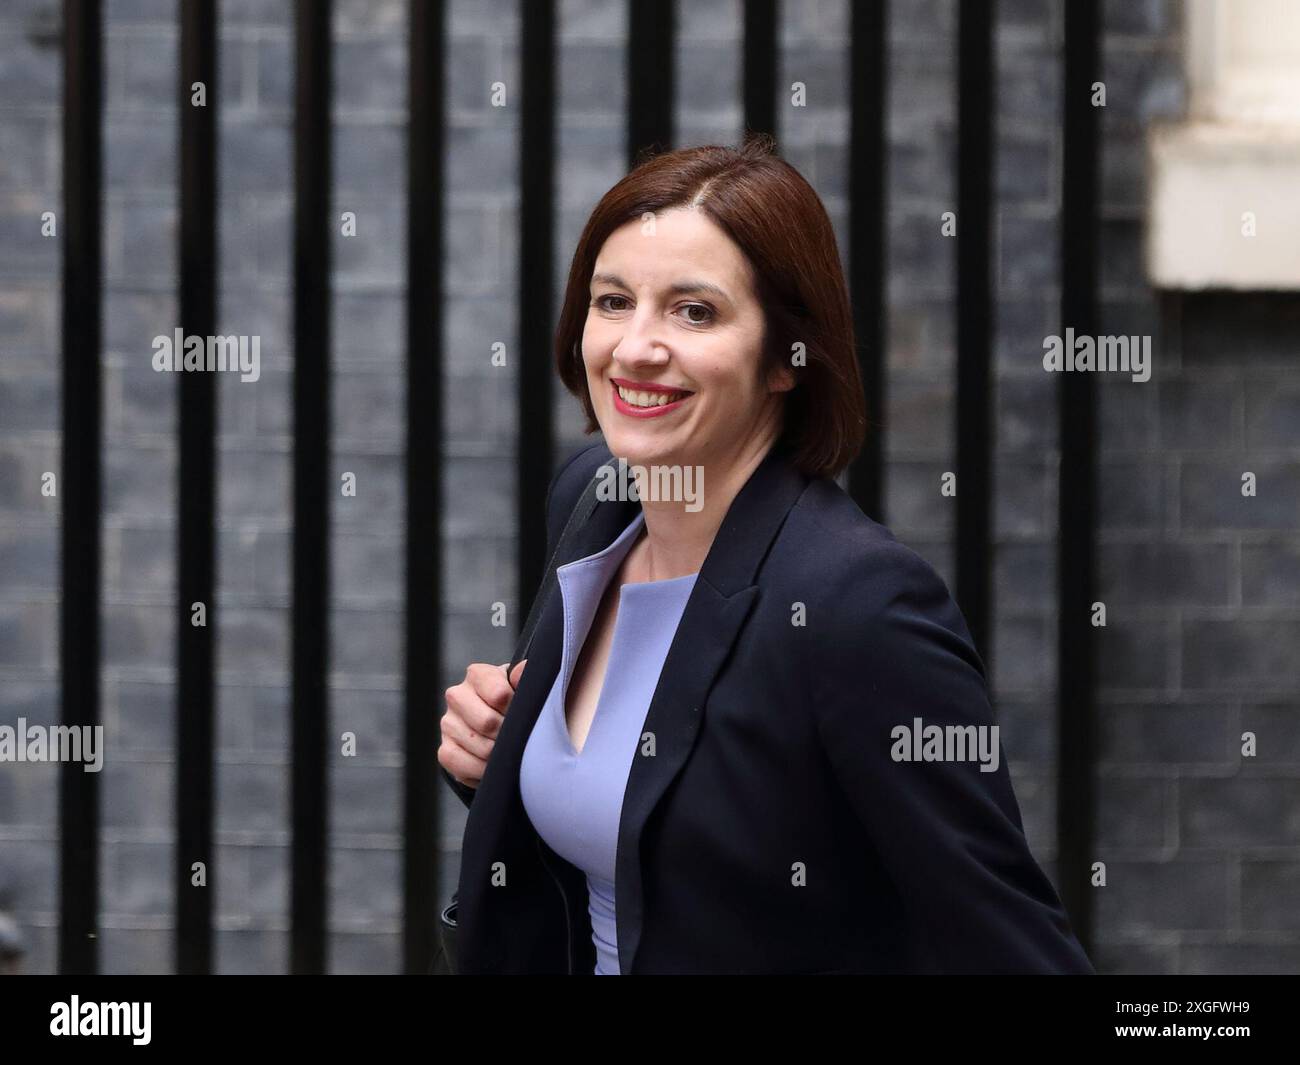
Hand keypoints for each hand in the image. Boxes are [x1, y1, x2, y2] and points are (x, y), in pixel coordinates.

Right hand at [438, 660, 526, 789]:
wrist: (498, 729)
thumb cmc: (514, 703)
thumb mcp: (522, 687)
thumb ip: (524, 678)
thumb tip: (521, 673)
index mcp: (478, 675)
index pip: (498, 694)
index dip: (515, 708)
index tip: (522, 711)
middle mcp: (457, 696)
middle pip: (487, 723)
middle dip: (507, 734)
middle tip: (516, 735)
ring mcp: (448, 723)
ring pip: (480, 747)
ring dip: (498, 754)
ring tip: (506, 749)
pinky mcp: (445, 750)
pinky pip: (464, 765)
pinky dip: (483, 770)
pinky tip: (492, 764)